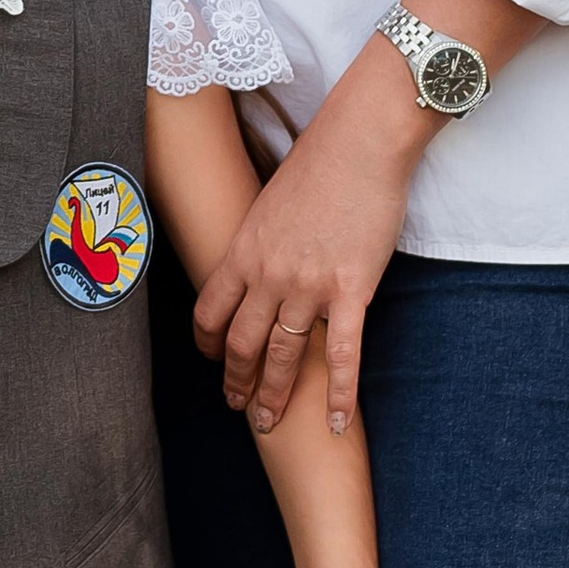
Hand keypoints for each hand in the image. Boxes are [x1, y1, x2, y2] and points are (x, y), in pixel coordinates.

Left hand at [190, 51, 420, 432]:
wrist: (360, 144)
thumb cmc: (319, 164)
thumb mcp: (269, 202)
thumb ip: (261, 240)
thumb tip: (258, 262)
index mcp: (243, 249)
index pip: (210, 311)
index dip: (208, 344)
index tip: (212, 361)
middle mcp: (268, 274)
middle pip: (242, 344)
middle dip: (237, 381)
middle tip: (238, 407)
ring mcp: (308, 286)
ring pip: (284, 355)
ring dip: (275, 395)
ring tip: (271, 423)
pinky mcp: (351, 291)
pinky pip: (340, 354)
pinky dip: (336, 393)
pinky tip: (332, 422)